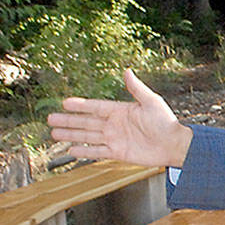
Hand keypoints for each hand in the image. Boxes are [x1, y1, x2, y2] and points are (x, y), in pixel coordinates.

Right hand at [47, 69, 192, 166]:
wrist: (174, 145)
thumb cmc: (165, 122)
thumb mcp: (151, 102)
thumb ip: (137, 89)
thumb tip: (127, 71)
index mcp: (120, 111)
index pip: (95, 107)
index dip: (80, 105)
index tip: (64, 103)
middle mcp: (114, 125)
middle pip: (86, 122)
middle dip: (68, 121)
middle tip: (50, 119)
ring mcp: (114, 139)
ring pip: (87, 137)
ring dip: (71, 135)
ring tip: (54, 134)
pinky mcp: (118, 153)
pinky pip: (97, 153)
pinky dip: (84, 152)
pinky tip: (71, 150)